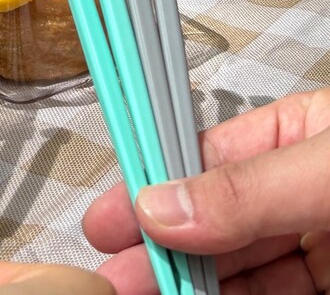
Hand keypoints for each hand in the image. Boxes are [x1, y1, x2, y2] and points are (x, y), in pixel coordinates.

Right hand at [83, 89, 329, 293]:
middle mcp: (301, 192)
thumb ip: (249, 188)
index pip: (208, 155)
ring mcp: (321, 248)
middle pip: (215, 221)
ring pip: (239, 271)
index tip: (108, 220)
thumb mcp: (328, 170)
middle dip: (161, 248)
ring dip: (186, 287)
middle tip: (114, 276)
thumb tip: (161, 205)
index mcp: (300, 136)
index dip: (154, 186)